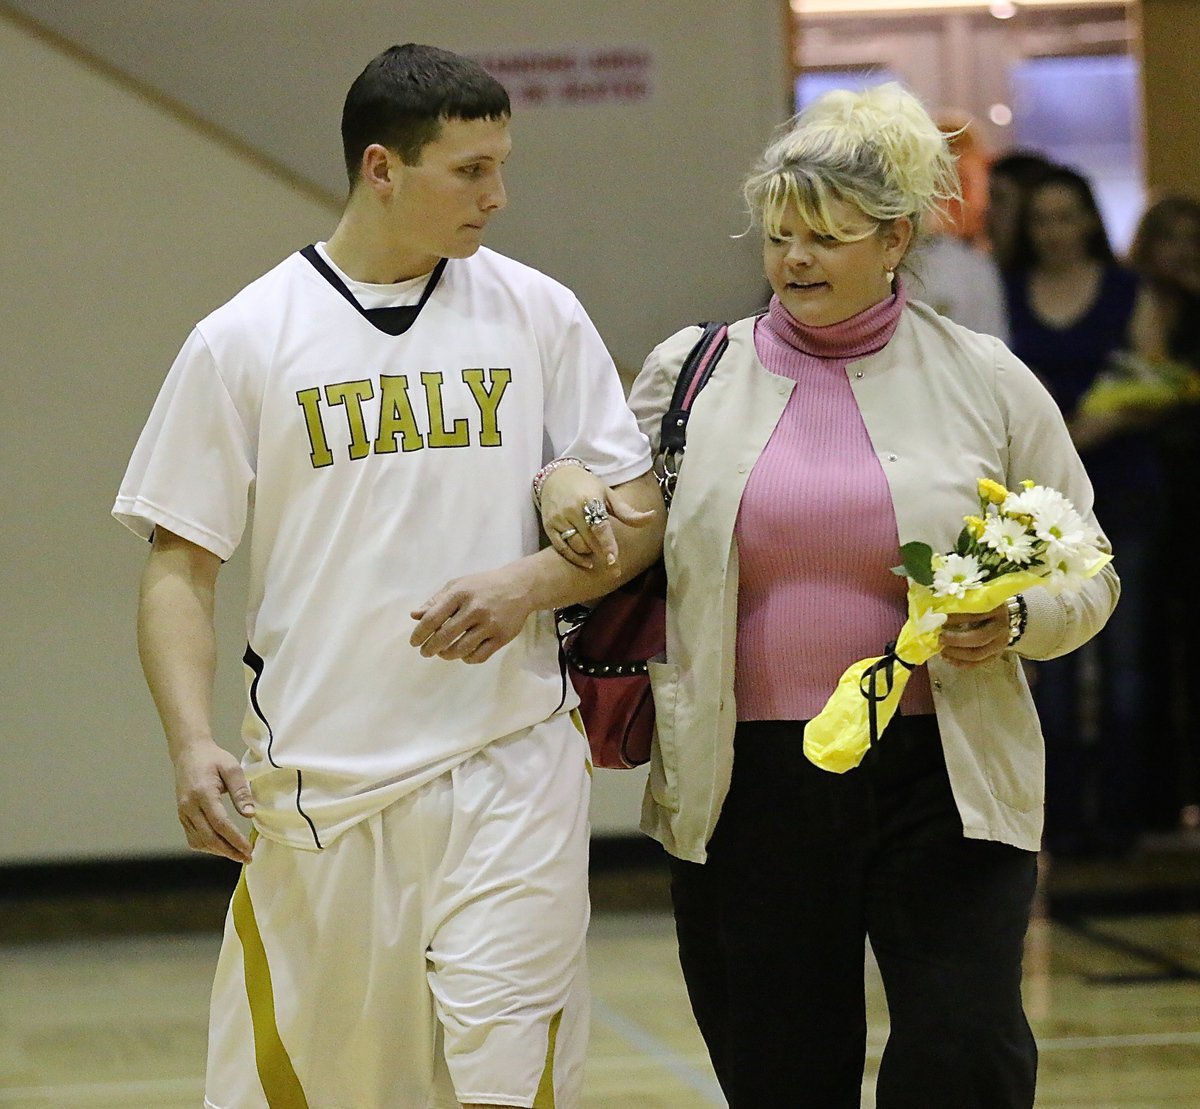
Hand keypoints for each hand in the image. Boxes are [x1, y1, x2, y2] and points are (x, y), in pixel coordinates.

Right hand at [173, 740, 254, 863]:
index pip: (220, 824)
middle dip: (229, 851)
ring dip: (219, 851)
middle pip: (209, 837)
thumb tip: (250, 815)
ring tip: (238, 854)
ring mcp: (183, 812)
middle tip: (247, 858)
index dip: (235, 840)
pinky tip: (221, 846)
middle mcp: (189, 806)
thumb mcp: (232, 769)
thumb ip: (241, 792)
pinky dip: (207, 846)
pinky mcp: (181, 815)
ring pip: (199, 841)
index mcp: (203, 793)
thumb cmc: (213, 758)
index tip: (249, 850)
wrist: (189, 752)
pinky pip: (192, 838)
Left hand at [410, 567, 534, 663]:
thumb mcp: (458, 585)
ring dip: (447, 655)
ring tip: (443, 653)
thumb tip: (414, 616)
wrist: (520, 587)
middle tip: (425, 652)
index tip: (414, 642)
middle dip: (430, 648)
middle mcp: (474, 609)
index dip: (420, 633)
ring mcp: (489, 624)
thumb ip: (435, 601)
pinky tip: (463, 654)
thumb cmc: (483, 585)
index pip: (433, 618)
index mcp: (460, 594)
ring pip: (461, 649)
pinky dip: (467, 659)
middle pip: (444, 637)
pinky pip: (479, 656)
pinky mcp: (502, 637)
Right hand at [538, 465, 655, 573]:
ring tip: (596, 548)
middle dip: (603, 554)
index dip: (607, 544)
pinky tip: (587, 562)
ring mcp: (558, 519)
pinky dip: (575, 558)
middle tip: (614, 568)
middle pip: (589, 541)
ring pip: (576, 546)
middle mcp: (572, 510)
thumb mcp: (609, 494)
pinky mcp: (548, 527)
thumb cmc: (588, 486)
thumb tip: (652, 517)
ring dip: (589, 553)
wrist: (557, 476)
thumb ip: (628, 512)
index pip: (600, 526)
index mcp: (589, 500)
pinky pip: (562, 549)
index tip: (612, 560)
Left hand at [938, 603, 1010, 668]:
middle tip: (939, 637)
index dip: (956, 618)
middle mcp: (1001, 626)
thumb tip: (935, 611)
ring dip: (956, 653)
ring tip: (941, 648)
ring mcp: (1001, 643)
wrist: (997, 614)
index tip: (938, 619)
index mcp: (996, 607)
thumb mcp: (972, 596)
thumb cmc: (979, 602)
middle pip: (979, 638)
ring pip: (977, 654)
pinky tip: (946, 657)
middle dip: (956, 640)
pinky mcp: (995, 655)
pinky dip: (959, 662)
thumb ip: (957, 602)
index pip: (976, 614)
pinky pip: (976, 663)